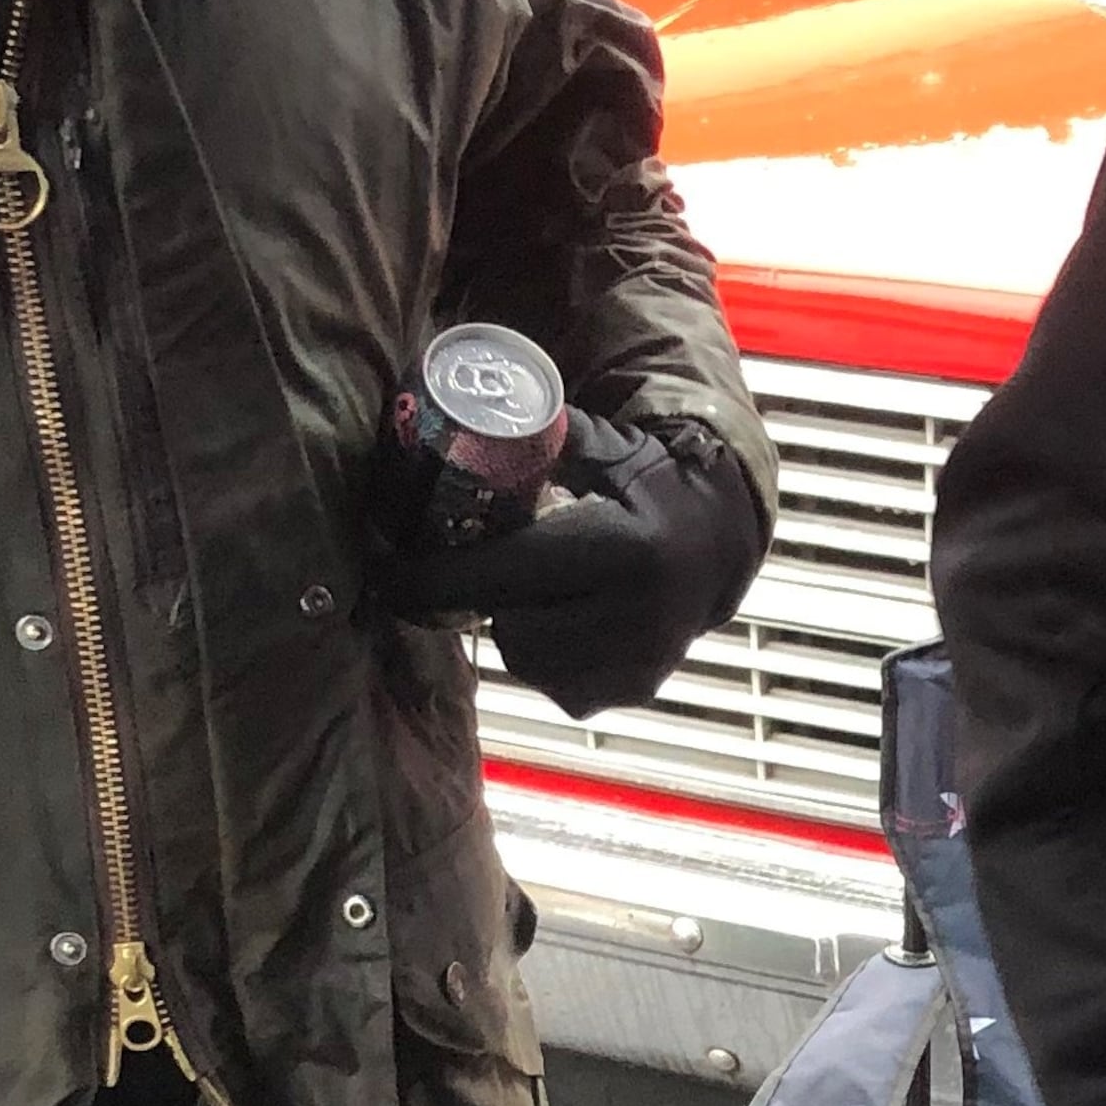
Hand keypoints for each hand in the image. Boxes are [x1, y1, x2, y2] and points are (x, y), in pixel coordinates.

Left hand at [374, 403, 761, 714]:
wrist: (717, 544)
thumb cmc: (644, 485)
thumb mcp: (602, 447)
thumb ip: (540, 436)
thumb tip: (452, 414)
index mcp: (624, 550)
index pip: (502, 576)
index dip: (433, 579)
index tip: (388, 575)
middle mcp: (637, 615)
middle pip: (511, 627)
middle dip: (489, 600)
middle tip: (487, 573)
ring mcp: (638, 662)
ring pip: (530, 662)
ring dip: (518, 629)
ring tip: (538, 593)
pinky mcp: (633, 690)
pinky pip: (560, 686)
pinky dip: (550, 657)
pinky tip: (568, 622)